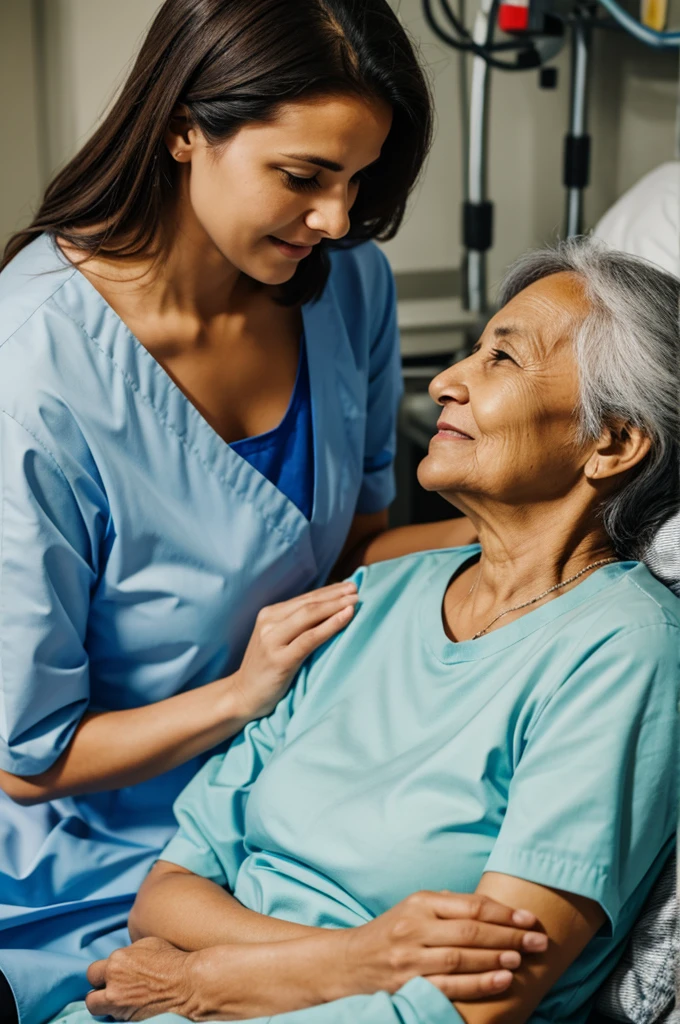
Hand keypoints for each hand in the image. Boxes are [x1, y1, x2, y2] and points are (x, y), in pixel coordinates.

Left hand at [85, 937, 200, 1020]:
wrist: (187, 984)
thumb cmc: (171, 960)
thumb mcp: (147, 944)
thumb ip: (128, 953)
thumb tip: (121, 958)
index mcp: (116, 961)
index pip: (93, 972)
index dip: (102, 974)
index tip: (110, 975)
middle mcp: (112, 983)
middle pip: (90, 994)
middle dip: (98, 992)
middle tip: (110, 990)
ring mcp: (119, 1004)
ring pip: (95, 1008)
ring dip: (103, 1005)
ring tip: (116, 1001)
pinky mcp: (127, 1019)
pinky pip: (113, 1017)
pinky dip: (118, 1012)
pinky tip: (128, 1007)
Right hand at [229, 581, 358, 721]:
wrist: (243, 696)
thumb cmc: (267, 669)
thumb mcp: (278, 640)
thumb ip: (296, 625)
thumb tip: (330, 609)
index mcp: (269, 614)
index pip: (305, 598)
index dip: (329, 591)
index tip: (350, 586)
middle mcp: (269, 623)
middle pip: (309, 604)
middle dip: (335, 595)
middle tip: (357, 589)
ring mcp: (272, 640)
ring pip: (310, 615)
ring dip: (335, 606)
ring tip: (355, 600)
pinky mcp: (279, 659)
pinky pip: (310, 638)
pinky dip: (331, 625)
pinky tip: (346, 617)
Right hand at [338, 890, 547, 1001]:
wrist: (350, 962)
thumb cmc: (390, 932)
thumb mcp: (413, 909)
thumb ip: (447, 905)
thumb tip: (489, 905)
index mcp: (420, 903)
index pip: (470, 906)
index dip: (503, 913)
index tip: (528, 919)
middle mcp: (414, 927)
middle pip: (470, 931)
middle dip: (508, 936)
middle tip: (537, 941)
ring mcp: (410, 957)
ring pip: (461, 957)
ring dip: (496, 958)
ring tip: (522, 959)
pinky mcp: (408, 984)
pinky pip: (449, 986)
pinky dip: (478, 984)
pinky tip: (501, 980)